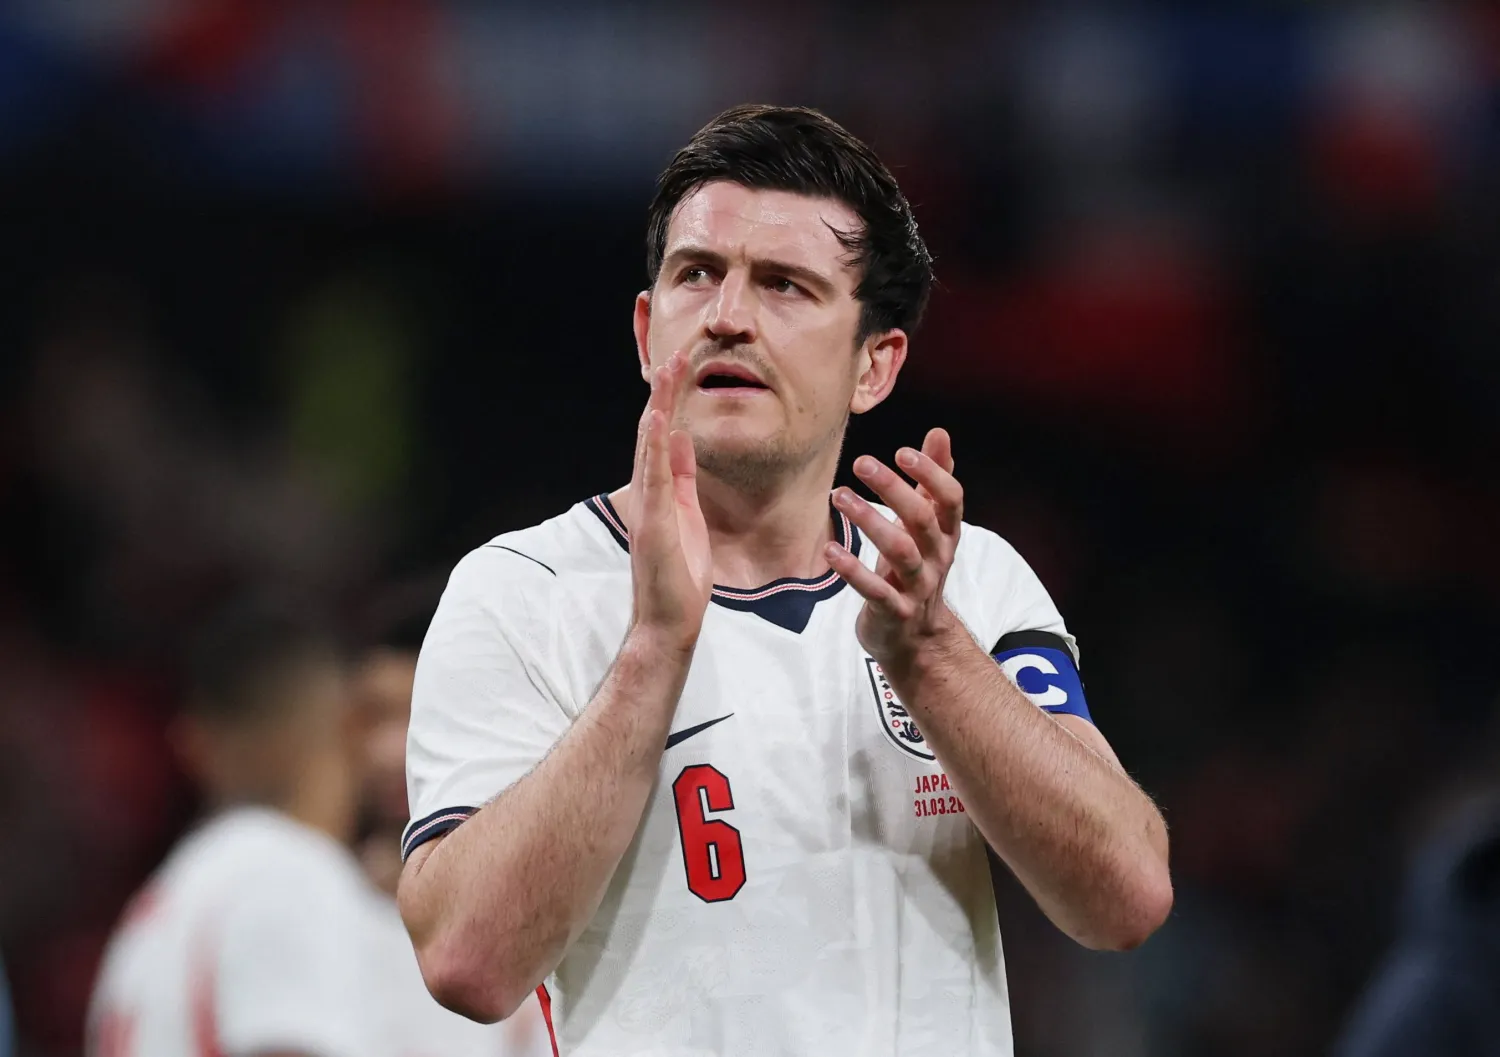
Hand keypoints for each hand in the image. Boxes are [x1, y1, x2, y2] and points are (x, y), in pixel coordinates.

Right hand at [628, 351, 712, 653]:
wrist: (669, 621)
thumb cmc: (680, 575)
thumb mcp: (688, 514)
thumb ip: (683, 476)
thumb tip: (682, 437)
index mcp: (659, 490)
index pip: (661, 435)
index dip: (669, 400)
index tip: (680, 367)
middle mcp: (648, 492)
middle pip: (651, 432)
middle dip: (662, 394)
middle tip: (674, 355)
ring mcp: (647, 507)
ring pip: (648, 447)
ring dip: (657, 409)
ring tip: (666, 373)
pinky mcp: (653, 524)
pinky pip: (653, 479)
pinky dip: (654, 447)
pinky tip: (659, 419)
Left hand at [826, 428, 964, 668]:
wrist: (916, 638)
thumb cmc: (916, 569)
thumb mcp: (928, 526)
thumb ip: (932, 481)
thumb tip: (939, 433)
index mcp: (946, 534)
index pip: (950, 499)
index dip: (932, 474)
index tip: (904, 452)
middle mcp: (937, 558)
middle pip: (921, 519)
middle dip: (894, 489)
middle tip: (862, 462)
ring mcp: (917, 587)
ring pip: (900, 551)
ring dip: (869, 520)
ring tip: (838, 495)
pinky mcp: (894, 611)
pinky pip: (875, 590)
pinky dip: (853, 570)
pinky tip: (830, 549)